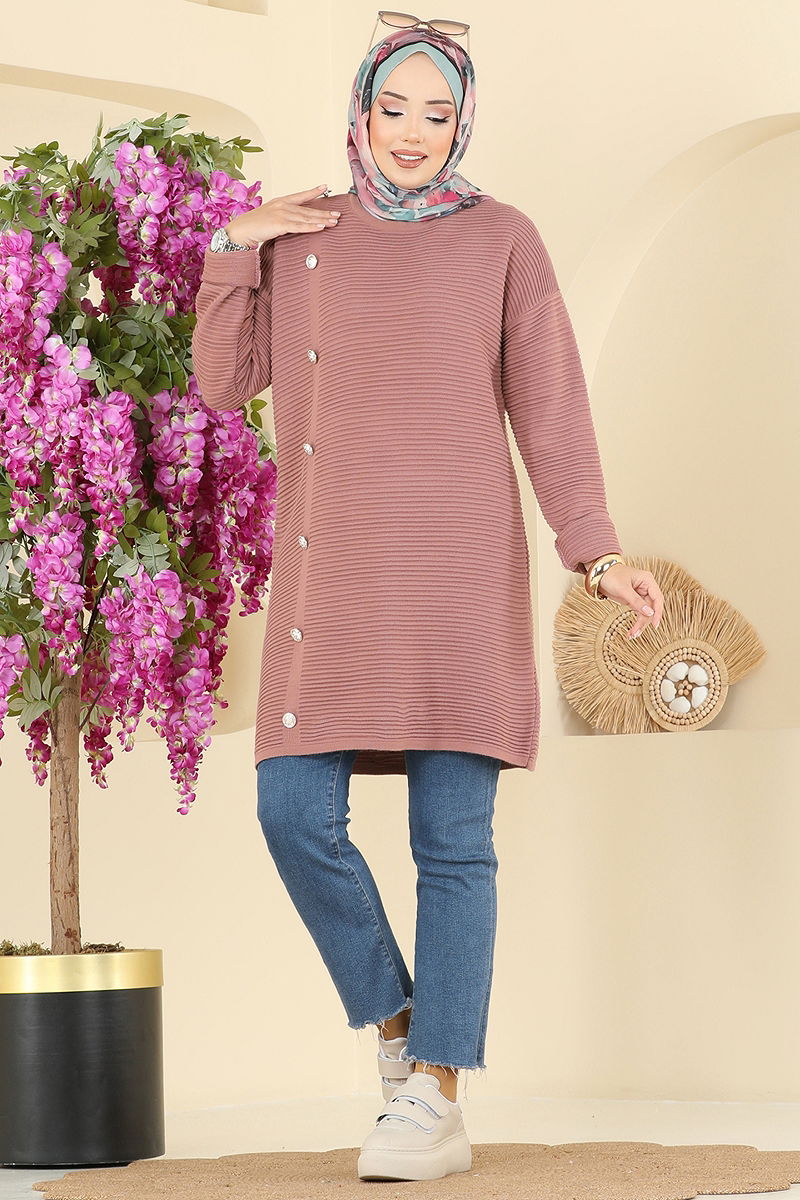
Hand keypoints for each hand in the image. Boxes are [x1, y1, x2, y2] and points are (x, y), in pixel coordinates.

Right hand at [224, 183, 340, 246]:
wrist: (240, 230)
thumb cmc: (253, 226)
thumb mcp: (270, 219)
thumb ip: (283, 219)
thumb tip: (292, 225)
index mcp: (280, 202)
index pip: (300, 196)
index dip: (313, 192)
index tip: (325, 187)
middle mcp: (282, 205)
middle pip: (308, 209)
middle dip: (324, 212)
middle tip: (338, 214)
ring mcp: (281, 213)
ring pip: (306, 217)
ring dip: (322, 219)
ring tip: (334, 221)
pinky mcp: (280, 224)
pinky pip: (299, 226)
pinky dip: (311, 226)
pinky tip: (321, 227)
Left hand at [595, 563, 663, 637]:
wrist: (599, 574)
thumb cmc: (611, 575)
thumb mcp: (622, 588)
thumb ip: (636, 601)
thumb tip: (649, 613)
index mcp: (647, 580)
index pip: (657, 598)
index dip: (658, 612)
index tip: (655, 625)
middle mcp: (646, 587)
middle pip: (652, 608)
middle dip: (645, 621)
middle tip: (636, 633)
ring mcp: (641, 594)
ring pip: (645, 612)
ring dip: (640, 624)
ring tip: (632, 635)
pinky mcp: (634, 600)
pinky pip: (639, 613)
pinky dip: (636, 622)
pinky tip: (632, 631)